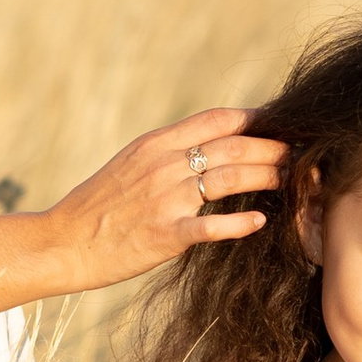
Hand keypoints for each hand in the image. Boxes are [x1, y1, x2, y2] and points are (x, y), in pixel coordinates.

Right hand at [43, 109, 284, 293]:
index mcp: (155, 144)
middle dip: (273, 147)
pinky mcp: (165, 235)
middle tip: (300, 154)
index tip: (281, 122)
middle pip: (233, 146)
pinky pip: (212, 226)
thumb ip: (166, 154)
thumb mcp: (128, 165)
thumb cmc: (96, 207)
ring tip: (292, 181)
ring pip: (231, 179)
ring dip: (268, 177)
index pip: (217, 119)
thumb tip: (204, 146)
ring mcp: (165, 199)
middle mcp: (164, 164)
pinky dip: (240, 223)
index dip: (255, 119)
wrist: (62, 242)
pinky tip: (260, 221)